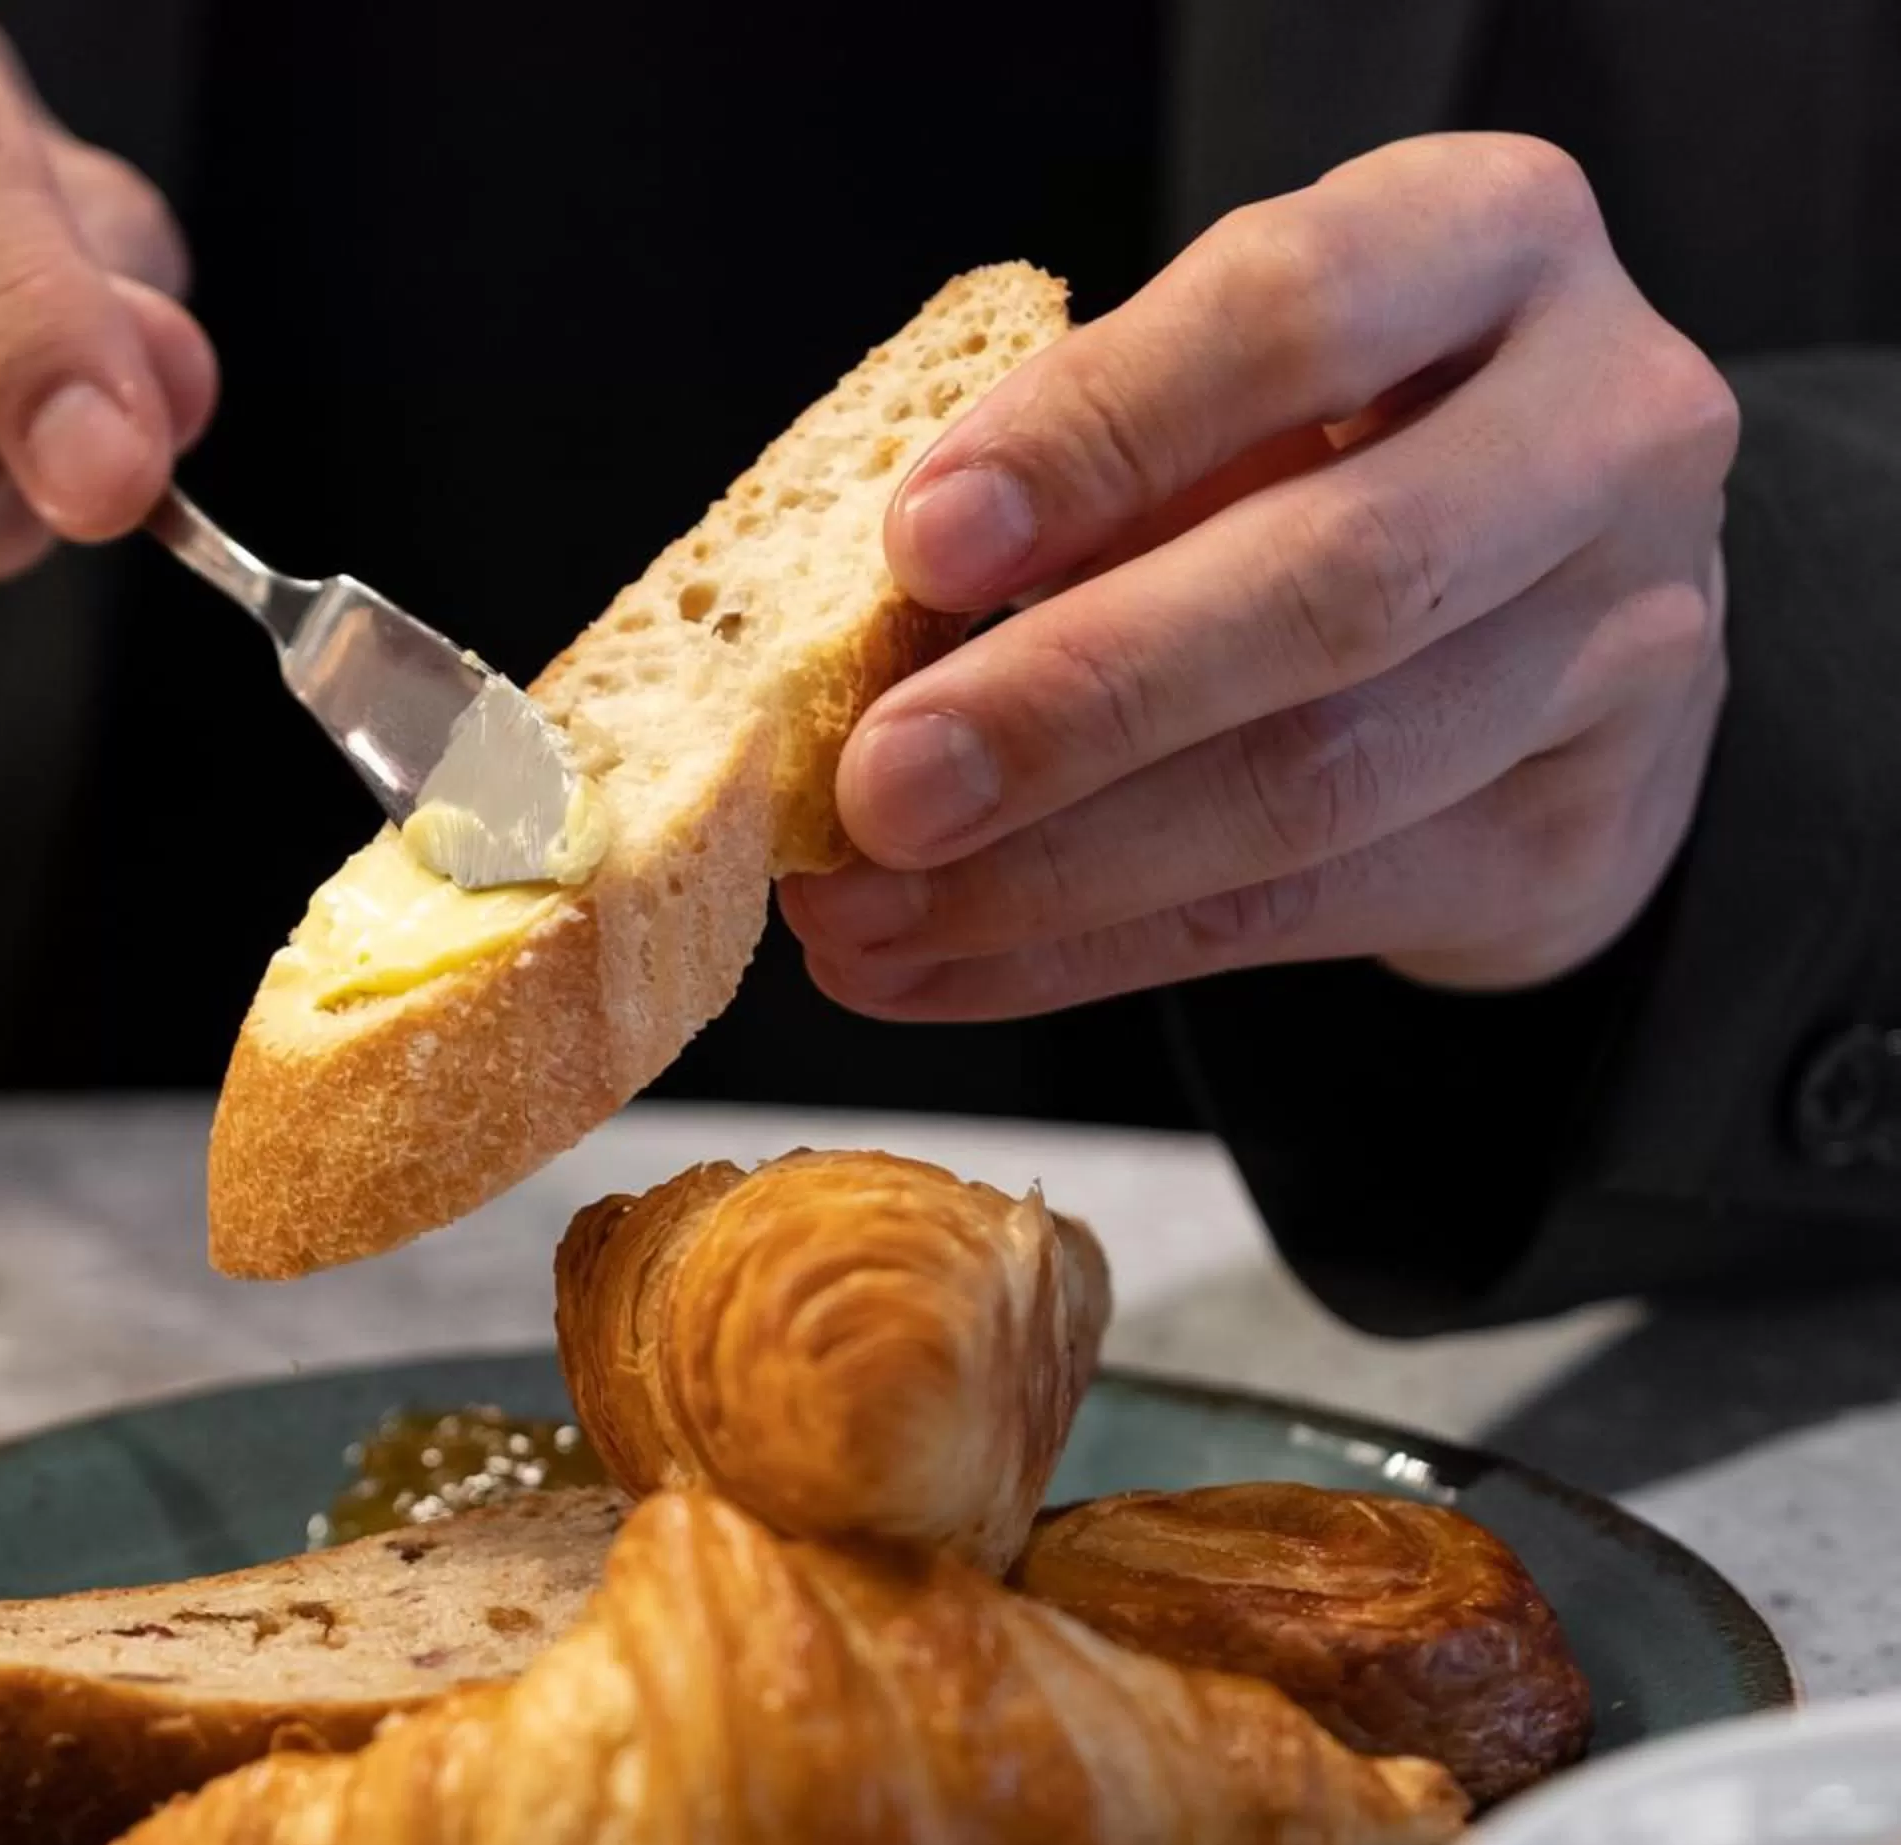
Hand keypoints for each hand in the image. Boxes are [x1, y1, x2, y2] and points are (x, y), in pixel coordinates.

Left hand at [786, 134, 1736, 1021]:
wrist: (1568, 598)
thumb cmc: (1337, 442)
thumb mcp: (1227, 384)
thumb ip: (1091, 462)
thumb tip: (872, 621)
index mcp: (1490, 240)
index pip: (1293, 316)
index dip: (1096, 433)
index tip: (922, 543)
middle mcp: (1603, 429)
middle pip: (1332, 584)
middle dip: (1073, 700)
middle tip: (880, 783)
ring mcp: (1623, 644)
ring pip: (1315, 782)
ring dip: (1050, 869)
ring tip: (863, 907)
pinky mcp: (1573, 833)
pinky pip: (1295, 914)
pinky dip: (1083, 950)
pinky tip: (934, 962)